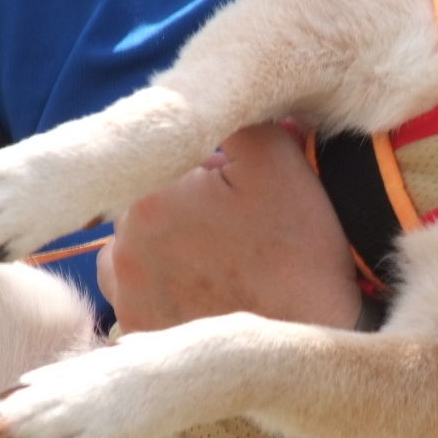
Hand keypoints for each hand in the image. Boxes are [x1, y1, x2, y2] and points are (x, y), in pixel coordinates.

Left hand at [95, 124, 361, 331]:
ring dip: (164, 254)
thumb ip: (229, 114)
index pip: (163, 163)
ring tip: (218, 266)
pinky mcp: (139, 338)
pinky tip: (206, 297)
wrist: (317, 335)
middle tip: (236, 234)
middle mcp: (121, 249)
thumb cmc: (301, 246)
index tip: (240, 196)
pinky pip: (139, 301)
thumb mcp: (276, 155)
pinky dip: (164, 295)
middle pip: (143, 210)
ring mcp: (127, 300)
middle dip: (179, 211)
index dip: (203, 174)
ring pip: (134, 256)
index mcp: (147, 195)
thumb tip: (208, 99)